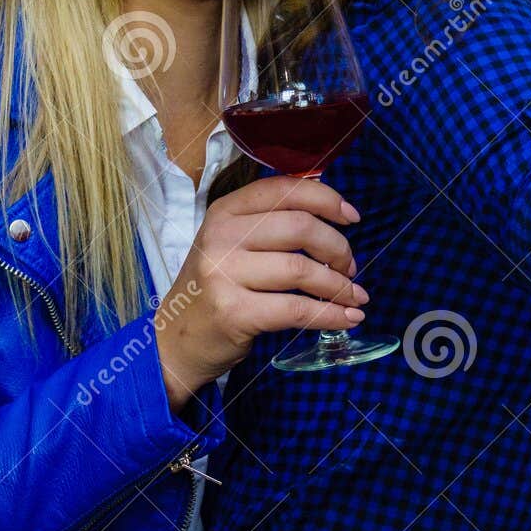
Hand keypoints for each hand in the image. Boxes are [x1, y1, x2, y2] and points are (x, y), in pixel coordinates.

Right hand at [154, 175, 365, 409]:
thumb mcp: (232, 244)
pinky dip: (330, 315)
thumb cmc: (216, 289)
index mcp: (224, 212)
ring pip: (301, 269)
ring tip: (355, 296)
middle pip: (300, 227)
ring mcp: (223, 274)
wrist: (175, 341)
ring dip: (339, 285)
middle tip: (350, 267)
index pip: (283, 189)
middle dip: (338, 248)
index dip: (325, 199)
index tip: (352, 217)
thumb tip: (332, 210)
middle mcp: (221, 237)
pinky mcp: (234, 312)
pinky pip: (296, 309)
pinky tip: (348, 318)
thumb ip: (271, 223)